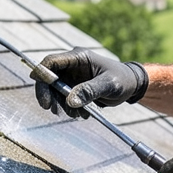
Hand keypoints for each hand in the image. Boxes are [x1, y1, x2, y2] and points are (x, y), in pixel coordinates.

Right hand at [32, 47, 147, 118]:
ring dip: (61, 105)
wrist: (131, 86)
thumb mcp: (109, 85)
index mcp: (79, 57)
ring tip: (77, 115)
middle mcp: (72, 66)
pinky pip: (64, 99)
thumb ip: (90, 91)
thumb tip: (69, 101)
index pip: (52, 62)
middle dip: (48, 94)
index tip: (41, 92)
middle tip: (51, 109)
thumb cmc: (122, 80)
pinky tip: (82, 114)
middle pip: (49, 78)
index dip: (41, 74)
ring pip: (55, 91)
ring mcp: (72, 77)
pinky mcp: (74, 88)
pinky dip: (69, 108)